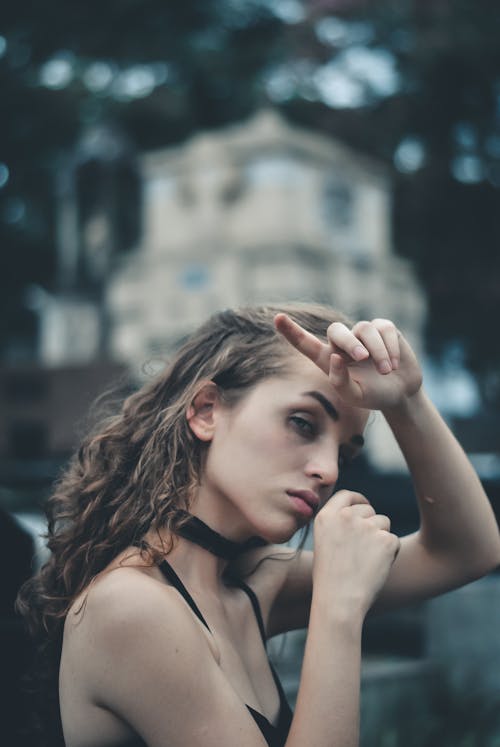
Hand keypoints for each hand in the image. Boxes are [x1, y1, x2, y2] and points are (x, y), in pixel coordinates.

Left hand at [274, 314, 421, 410]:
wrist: (401, 393)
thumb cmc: (373, 395)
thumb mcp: (354, 396)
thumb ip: (340, 382)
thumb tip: (335, 357)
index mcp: (328, 359)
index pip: (305, 343)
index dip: (291, 331)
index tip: (277, 318)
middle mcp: (342, 343)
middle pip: (336, 330)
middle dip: (349, 342)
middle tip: (361, 357)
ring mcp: (362, 333)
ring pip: (364, 329)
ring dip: (376, 351)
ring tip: (386, 371)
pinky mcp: (383, 328)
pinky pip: (383, 329)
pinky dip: (390, 347)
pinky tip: (394, 363)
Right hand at [313, 490, 399, 616]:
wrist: (339, 601)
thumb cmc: (330, 578)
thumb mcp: (324, 542)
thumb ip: (339, 524)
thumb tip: (360, 512)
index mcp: (326, 516)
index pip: (346, 495)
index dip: (358, 500)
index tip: (364, 506)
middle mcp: (346, 517)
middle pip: (368, 509)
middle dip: (371, 523)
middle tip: (364, 549)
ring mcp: (366, 526)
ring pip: (383, 522)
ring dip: (380, 537)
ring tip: (367, 561)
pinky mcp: (385, 539)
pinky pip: (393, 540)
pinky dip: (389, 553)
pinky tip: (375, 568)